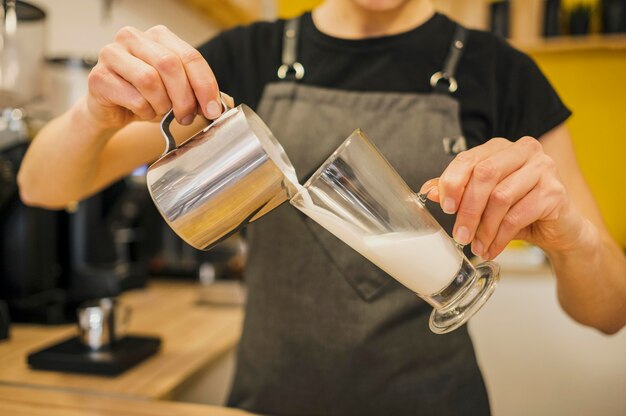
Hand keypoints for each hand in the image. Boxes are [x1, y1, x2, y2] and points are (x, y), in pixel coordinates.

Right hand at [85, 25, 221, 128]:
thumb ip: (196, 91)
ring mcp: (111, 54)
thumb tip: (217, 105)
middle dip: (184, 97)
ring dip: (162, 105)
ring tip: (161, 112)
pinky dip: (144, 111)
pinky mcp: (98, 77)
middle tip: (186, 117)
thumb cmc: (147, 96)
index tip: (213, 109)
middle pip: (170, 65)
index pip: (190, 56)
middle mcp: (133, 37)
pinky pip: (133, 98)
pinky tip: (143, 112)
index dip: (205, 85)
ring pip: (150, 80)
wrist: (113, 111)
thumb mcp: (176, 91)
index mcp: (158, 36)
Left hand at [420, 137, 586, 259]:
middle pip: (484, 175)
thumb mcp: (485, 199)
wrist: (561, 229)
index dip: (452, 182)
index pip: (469, 158)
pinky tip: (492, 248)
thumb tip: (429, 191)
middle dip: (467, 209)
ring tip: (476, 245)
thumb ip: (459, 191)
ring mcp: (543, 168)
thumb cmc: (520, 209)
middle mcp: (524, 150)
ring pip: (500, 197)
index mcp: (501, 147)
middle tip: (459, 234)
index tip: (445, 207)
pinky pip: (518, 216)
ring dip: (483, 228)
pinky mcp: (555, 192)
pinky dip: (500, 237)